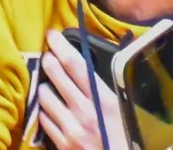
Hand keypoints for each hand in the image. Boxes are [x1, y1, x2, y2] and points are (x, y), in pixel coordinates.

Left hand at [37, 29, 129, 149]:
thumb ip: (109, 90)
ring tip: (51, 85)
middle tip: (48, 54)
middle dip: (48, 60)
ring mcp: (69, 129)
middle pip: (55, 75)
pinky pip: (43, 120)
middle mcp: (83, 112)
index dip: (61, 46)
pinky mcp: (61, 144)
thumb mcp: (125, 111)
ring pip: (44, 96)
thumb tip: (94, 68)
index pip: (76, 65)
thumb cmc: (128, 139)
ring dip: (45, 86)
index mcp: (104, 100)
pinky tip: (52, 109)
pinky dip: (45, 110)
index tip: (52, 34)